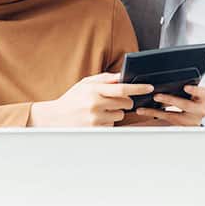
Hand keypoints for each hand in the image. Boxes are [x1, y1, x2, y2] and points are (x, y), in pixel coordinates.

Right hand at [29, 73, 153, 126]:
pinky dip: (108, 122)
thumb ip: (105, 79)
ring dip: (116, 113)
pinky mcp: (96, 129)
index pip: (122, 88)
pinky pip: (112, 125)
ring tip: (100, 110)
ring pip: (120, 115)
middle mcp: (95, 104)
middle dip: (125, 101)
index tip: (149, 87)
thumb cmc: (73, 99)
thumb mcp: (86, 84)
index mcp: (94, 90)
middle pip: (125, 102)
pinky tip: (96, 119)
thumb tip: (123, 75)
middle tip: (116, 100)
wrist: (55, 117)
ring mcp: (96, 118)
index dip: (138, 88)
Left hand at [132, 85, 204, 126]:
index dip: (195, 90)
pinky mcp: (179, 126)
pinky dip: (151, 113)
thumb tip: (170, 70)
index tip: (185, 87)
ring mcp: (189, 120)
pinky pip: (163, 119)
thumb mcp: (192, 92)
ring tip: (147, 103)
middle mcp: (199, 110)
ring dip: (157, 109)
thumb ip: (187, 85)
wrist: (192, 116)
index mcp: (202, 99)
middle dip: (170, 99)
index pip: (203, 93)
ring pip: (172, 115)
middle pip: (185, 105)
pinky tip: (142, 110)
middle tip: (157, 96)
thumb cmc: (191, 98)